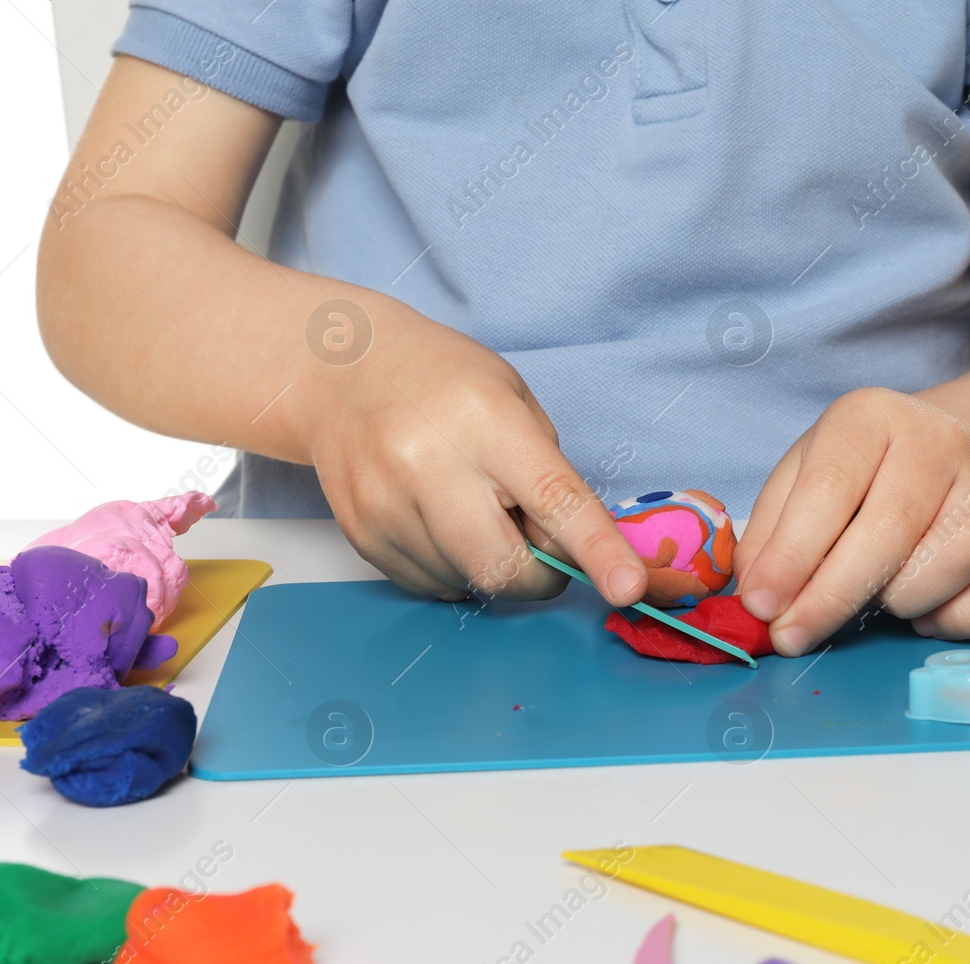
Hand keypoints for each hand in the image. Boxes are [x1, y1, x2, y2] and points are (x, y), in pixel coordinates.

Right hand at [297, 303, 647, 605]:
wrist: (341, 371)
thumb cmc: (442, 381)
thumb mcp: (513, 400)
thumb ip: (549, 475)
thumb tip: (572, 551)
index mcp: (484, 422)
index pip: (553, 499)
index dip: (596, 549)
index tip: (628, 586)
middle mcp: (429, 463)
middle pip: (504, 565)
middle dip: (539, 575)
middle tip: (538, 545)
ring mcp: (386, 503)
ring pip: (466, 582)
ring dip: (489, 565)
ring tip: (471, 508)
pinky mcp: (361, 533)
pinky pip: (428, 585)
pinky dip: (451, 569)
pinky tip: (440, 522)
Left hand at [735, 388, 969, 655]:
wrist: (936, 451)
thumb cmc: (852, 473)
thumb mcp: (797, 479)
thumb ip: (770, 535)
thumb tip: (759, 597)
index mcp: (869, 417)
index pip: (829, 488)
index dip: (792, 554)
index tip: (762, 604)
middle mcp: (936, 441)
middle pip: (891, 528)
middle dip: (834, 595)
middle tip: (794, 635)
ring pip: (955, 558)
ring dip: (902, 599)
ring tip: (871, 603)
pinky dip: (956, 617)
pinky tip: (921, 617)